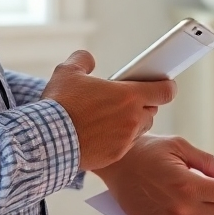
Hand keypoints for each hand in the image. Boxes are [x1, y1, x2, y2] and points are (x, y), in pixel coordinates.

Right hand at [42, 50, 174, 171]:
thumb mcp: (67, 72)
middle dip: (143, 105)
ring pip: (140, 129)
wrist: (47, 141)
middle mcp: (132, 118)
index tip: (165, 85)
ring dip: (133, 123)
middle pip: (152, 111)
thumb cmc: (59, 106)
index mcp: (129, 95)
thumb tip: (88, 59)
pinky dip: (119, 139)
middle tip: (126, 101)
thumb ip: (83, 60)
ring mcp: (125, 139)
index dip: (167, 87)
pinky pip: (125, 145)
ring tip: (112, 118)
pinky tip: (102, 135)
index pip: (165, 91)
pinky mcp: (115, 154)